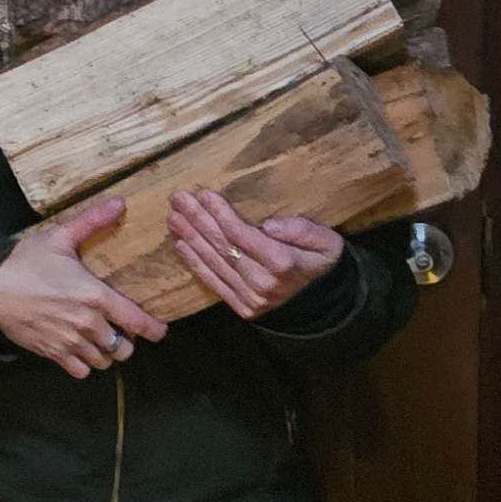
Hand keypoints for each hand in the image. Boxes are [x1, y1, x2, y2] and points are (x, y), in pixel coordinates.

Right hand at [0, 194, 169, 380]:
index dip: (154, 329)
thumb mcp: (60, 237)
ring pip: (103, 361)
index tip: (159, 329)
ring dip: (105, 353)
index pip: (137, 321)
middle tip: (121, 330)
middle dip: (127, 341)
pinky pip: (80, 371)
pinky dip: (84, 364)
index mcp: (96, 296)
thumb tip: (120, 203)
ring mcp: (70, 342)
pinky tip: (80, 350)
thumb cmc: (26, 262)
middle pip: (124, 348)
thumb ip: (92, 221)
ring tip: (101, 340)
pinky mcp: (53, 353)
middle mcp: (88, 324)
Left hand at [165, 192, 343, 321]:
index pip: (242, 235)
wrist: (321, 301)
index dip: (220, 214)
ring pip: (214, 263)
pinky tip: (180, 245)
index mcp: (283, 263)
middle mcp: (262, 282)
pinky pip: (214, 282)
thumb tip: (268, 225)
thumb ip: (302, 231)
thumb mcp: (327, 241)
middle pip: (223, 246)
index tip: (204, 194)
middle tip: (178, 200)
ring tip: (173, 218)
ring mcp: (250, 298)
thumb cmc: (321, 261)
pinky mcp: (241, 307)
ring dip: (190, 238)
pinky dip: (195, 263)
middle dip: (198, 220)